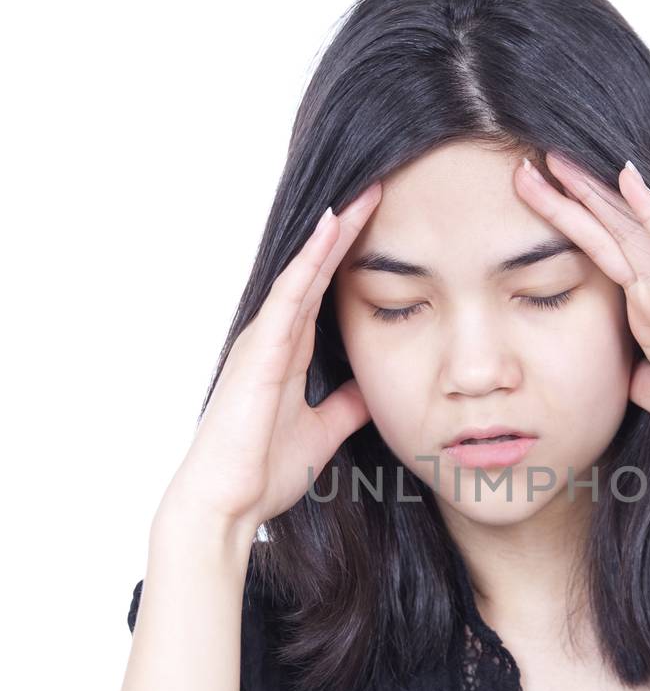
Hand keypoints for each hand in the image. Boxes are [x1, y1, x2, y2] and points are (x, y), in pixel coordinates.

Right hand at [168, 183, 383, 535]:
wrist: (226, 503)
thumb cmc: (262, 471)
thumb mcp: (323, 432)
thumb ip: (345, 406)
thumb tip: (373, 388)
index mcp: (288, 353)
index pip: (324, 291)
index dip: (350, 256)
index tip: (382, 222)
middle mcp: (274, 338)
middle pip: (314, 271)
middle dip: (345, 230)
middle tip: (378, 186)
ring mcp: (264, 341)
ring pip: (302, 273)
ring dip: (332, 232)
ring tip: (362, 193)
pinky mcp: (260, 351)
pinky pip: (289, 296)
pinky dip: (309, 261)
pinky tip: (329, 229)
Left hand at [514, 153, 649, 482]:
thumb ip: (637, 375)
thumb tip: (618, 371)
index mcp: (649, 314)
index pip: (597, 258)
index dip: (562, 229)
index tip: (525, 201)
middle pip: (607, 234)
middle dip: (566, 200)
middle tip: (524, 164)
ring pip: (632, 231)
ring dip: (595, 195)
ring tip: (557, 158)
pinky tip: (628, 179)